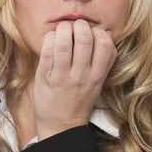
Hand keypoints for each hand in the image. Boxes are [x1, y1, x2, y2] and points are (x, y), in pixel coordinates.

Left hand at [34, 19, 116, 139]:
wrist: (61, 125)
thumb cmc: (79, 100)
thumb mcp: (98, 82)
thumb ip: (103, 60)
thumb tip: (107, 33)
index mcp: (98, 76)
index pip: (105, 44)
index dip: (99, 31)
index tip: (92, 32)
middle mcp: (81, 76)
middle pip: (84, 39)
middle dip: (80, 25)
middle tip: (75, 27)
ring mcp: (62, 76)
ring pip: (64, 42)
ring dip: (63, 29)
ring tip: (62, 30)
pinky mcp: (44, 77)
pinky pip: (47, 51)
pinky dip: (49, 39)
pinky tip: (51, 39)